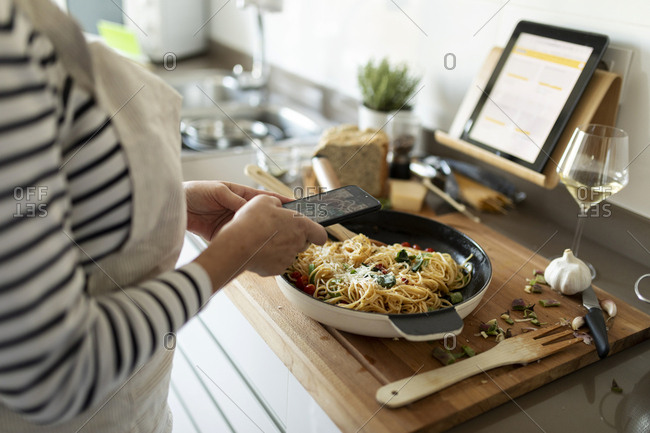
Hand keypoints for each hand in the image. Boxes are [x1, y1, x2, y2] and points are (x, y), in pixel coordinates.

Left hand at [184, 181, 290, 240]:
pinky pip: (238, 239)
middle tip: (289, 226)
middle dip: (275, 220)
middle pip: (261, 215)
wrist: (176, 207)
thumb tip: (249, 208)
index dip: (279, 201)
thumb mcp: (217, 190)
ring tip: (275, 238)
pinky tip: (255, 247)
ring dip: (261, 234)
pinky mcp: (223, 234)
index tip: (294, 205)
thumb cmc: (195, 191)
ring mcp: (232, 222)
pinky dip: (246, 244)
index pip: (264, 197)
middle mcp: (239, 208)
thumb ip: (234, 199)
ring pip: (252, 229)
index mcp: (240, 194)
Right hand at [194, 194, 327, 288]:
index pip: (321, 234)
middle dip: (294, 237)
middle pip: (303, 243)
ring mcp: (288, 259)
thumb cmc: (252, 220)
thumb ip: (278, 203)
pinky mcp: (276, 270)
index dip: (317, 233)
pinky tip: (258, 250)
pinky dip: (269, 258)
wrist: (238, 245)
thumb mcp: (265, 200)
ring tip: (263, 240)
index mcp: (301, 225)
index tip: (312, 232)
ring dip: (280, 247)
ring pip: (289, 253)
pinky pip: (276, 263)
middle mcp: (298, 243)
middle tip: (277, 231)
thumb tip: (279, 207)